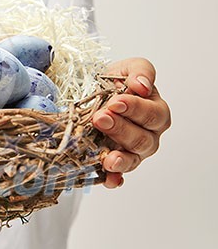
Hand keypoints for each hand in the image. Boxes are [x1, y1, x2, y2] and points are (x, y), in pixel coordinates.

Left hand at [92, 58, 170, 187]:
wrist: (94, 92)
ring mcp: (132, 151)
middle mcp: (148, 135)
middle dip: (120, 129)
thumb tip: (142, 85)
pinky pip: (118, 175)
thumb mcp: (127, 68)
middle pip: (142, 138)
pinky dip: (114, 179)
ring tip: (108, 158)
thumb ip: (139, 72)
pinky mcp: (115, 163)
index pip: (152, 114)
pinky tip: (109, 179)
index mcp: (155, 111)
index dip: (134, 109)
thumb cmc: (116, 82)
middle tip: (100, 118)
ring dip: (119, 158)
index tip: (115, 102)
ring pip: (132, 159)